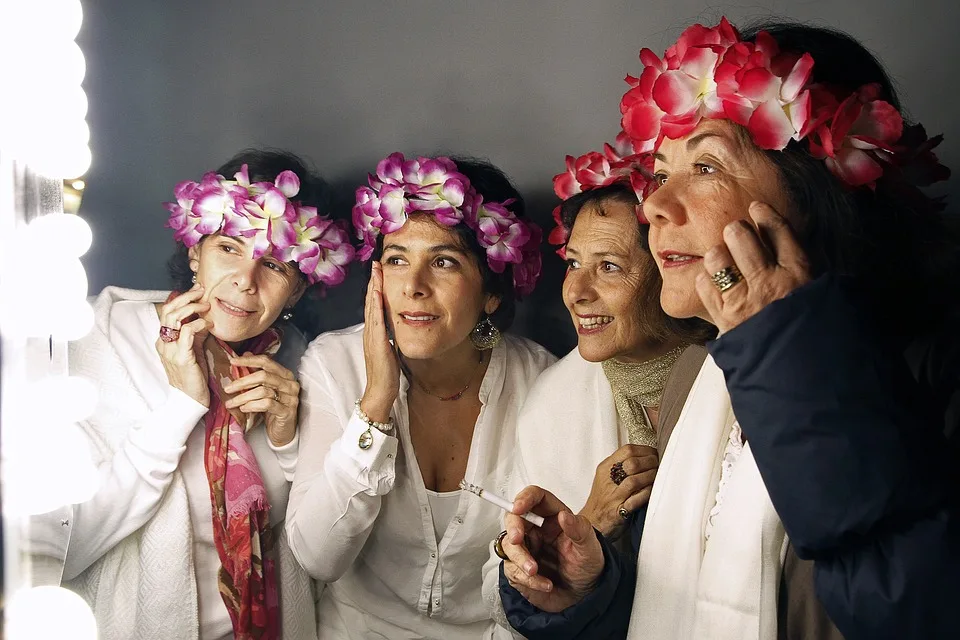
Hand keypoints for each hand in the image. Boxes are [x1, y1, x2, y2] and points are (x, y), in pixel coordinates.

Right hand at [155, 286, 211, 406]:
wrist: (190, 399)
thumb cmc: (194, 374)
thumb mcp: (194, 349)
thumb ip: (196, 334)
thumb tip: (204, 318)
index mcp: (164, 340)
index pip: (168, 312)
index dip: (182, 298)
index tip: (197, 290)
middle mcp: (163, 343)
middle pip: (169, 311)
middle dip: (186, 297)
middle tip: (201, 290)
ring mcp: (170, 350)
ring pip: (175, 319)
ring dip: (192, 308)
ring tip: (206, 305)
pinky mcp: (181, 358)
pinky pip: (186, 334)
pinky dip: (197, 324)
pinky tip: (207, 322)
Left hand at [224, 355, 299, 445]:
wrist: (283, 431)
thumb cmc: (273, 409)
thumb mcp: (264, 390)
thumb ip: (257, 373)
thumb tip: (246, 354)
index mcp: (285, 375)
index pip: (266, 362)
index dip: (249, 361)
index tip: (232, 362)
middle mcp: (290, 384)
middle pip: (264, 376)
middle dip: (243, 381)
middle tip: (228, 388)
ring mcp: (290, 398)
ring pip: (263, 391)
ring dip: (243, 396)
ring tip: (231, 402)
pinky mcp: (287, 411)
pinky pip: (266, 404)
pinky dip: (252, 405)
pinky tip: (243, 408)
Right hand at [359, 261, 399, 421]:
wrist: (379, 392)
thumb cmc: (386, 374)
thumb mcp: (390, 350)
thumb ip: (391, 337)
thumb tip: (397, 326)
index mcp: (373, 333)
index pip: (374, 305)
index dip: (376, 287)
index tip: (379, 272)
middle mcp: (370, 332)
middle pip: (370, 301)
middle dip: (373, 282)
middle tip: (375, 263)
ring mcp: (371, 337)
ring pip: (371, 307)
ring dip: (374, 288)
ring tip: (376, 271)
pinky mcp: (377, 343)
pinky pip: (376, 321)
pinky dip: (376, 305)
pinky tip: (378, 294)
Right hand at [501, 485, 603, 612]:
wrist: (584, 596)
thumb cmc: (588, 566)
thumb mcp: (590, 548)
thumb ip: (579, 529)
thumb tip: (564, 515)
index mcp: (552, 517)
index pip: (535, 497)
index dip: (524, 498)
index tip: (518, 508)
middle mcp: (536, 530)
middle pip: (513, 518)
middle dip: (513, 528)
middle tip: (517, 540)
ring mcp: (526, 548)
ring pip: (508, 545)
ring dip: (519, 558)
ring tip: (535, 571)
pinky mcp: (519, 568)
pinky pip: (512, 569)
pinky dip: (526, 579)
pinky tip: (544, 584)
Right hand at [579, 444, 657, 536]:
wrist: (591, 522)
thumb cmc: (602, 499)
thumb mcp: (606, 476)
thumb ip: (621, 464)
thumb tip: (645, 455)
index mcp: (605, 468)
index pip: (627, 450)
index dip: (645, 450)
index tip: (653, 454)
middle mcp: (608, 480)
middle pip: (632, 464)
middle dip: (651, 463)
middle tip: (658, 465)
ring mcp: (613, 496)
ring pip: (635, 481)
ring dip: (651, 477)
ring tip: (657, 477)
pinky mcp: (618, 511)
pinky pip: (636, 500)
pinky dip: (647, 494)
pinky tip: (652, 491)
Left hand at [697, 201, 811, 332]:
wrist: (801, 379)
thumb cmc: (815, 338)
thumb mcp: (822, 299)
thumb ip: (807, 272)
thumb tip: (793, 247)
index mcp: (799, 275)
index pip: (780, 231)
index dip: (766, 215)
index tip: (757, 208)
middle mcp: (769, 283)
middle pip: (741, 236)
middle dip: (736, 231)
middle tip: (736, 236)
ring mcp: (744, 301)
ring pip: (717, 257)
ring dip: (717, 255)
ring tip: (723, 261)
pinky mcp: (724, 318)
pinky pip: (704, 285)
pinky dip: (705, 280)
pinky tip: (713, 283)